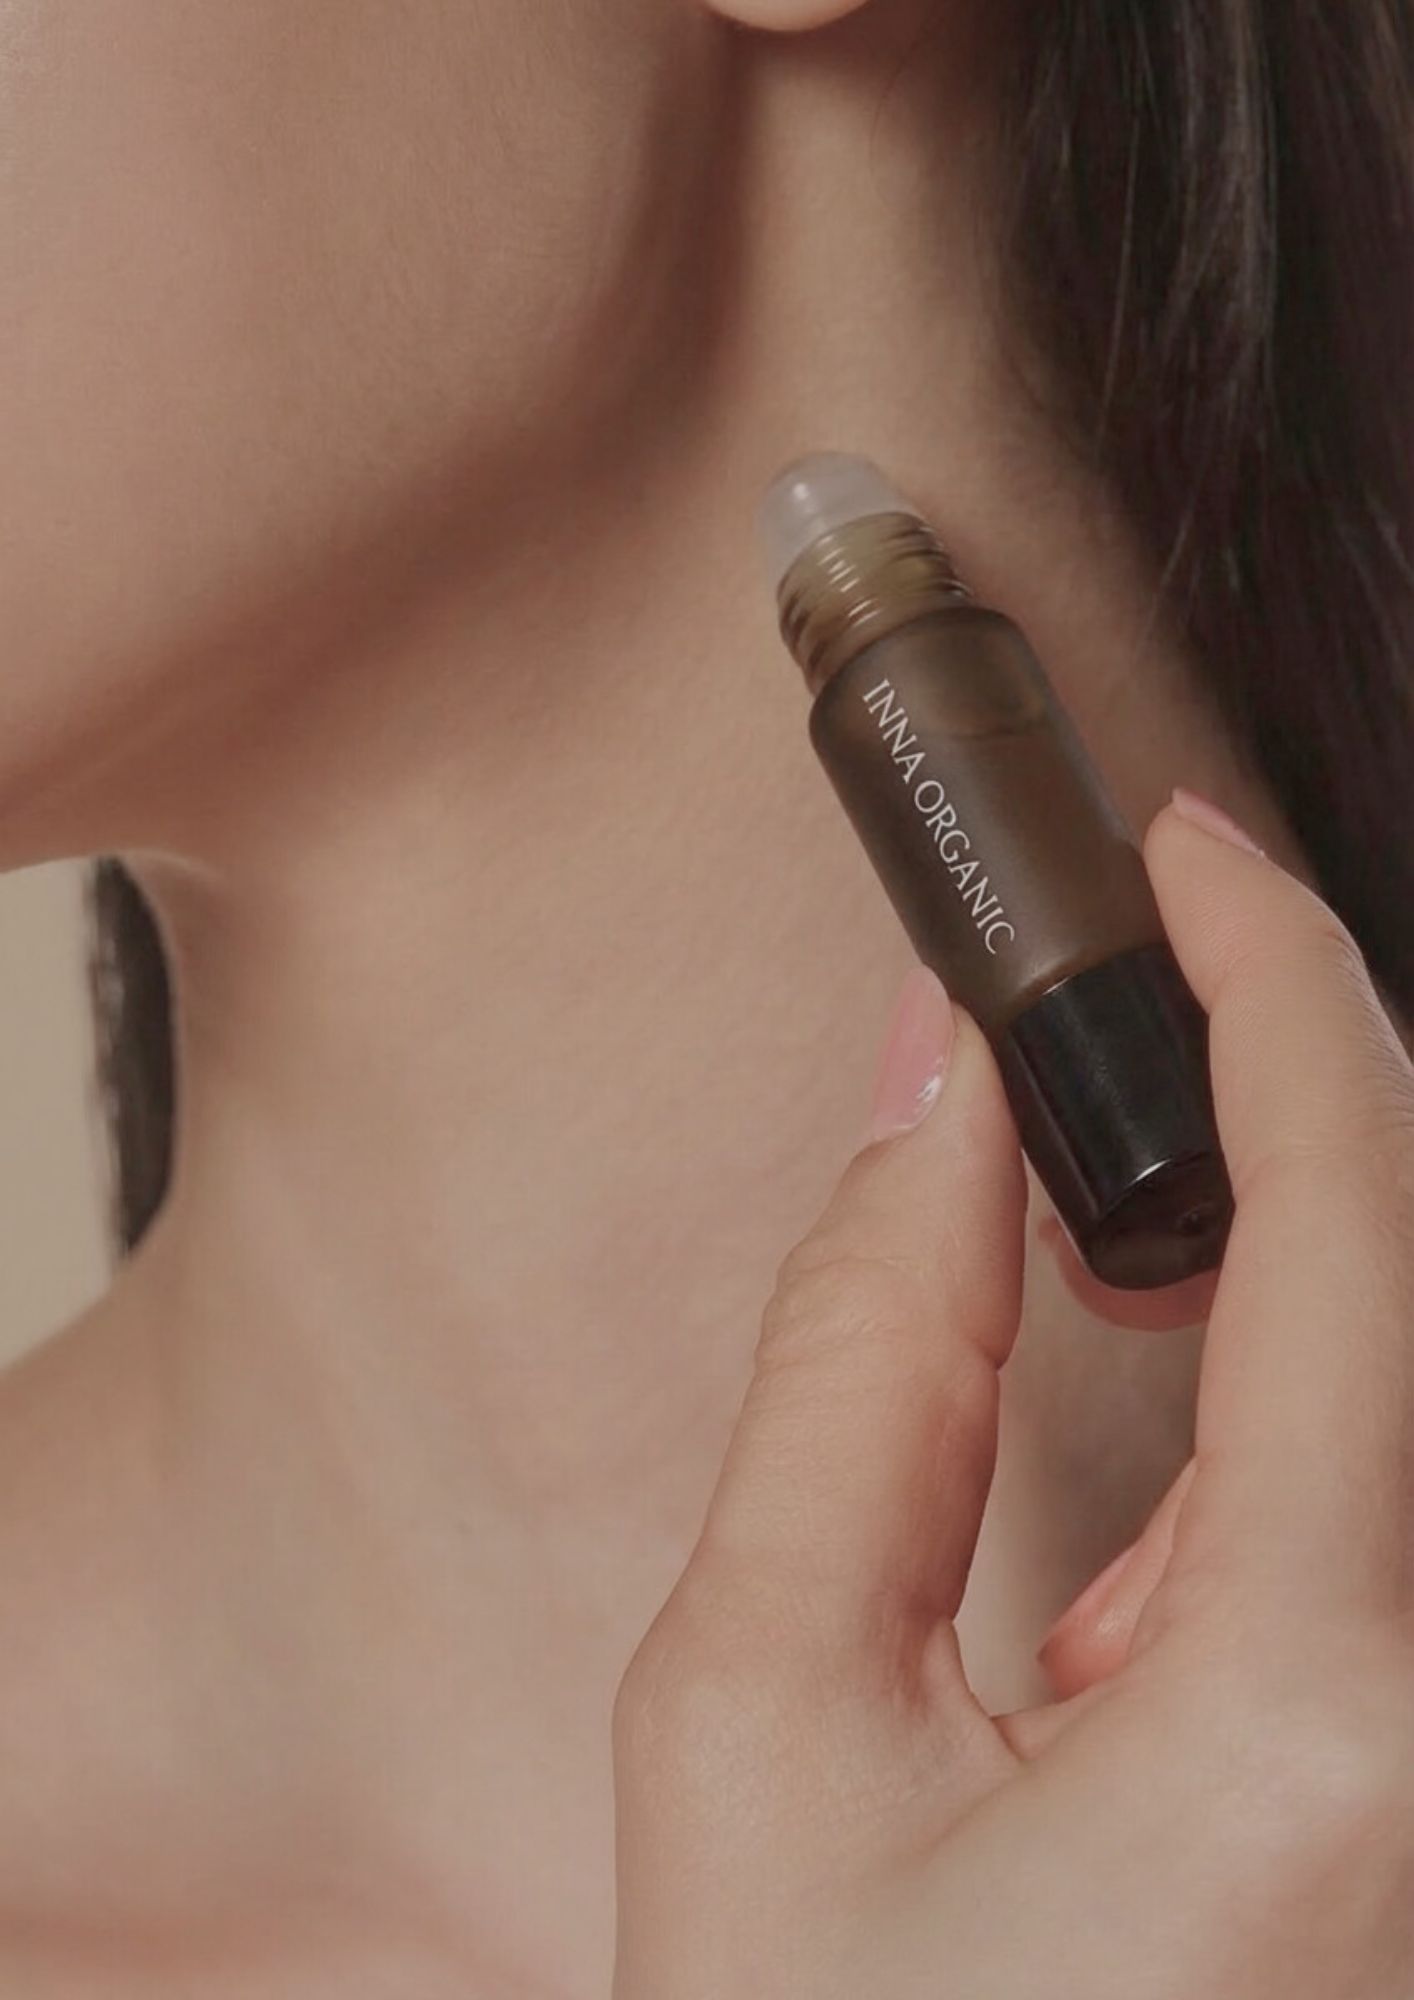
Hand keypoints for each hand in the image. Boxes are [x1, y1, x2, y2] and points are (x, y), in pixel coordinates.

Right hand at [611, 798, 1413, 1998]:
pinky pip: (1369, 1520)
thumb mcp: (754, 1717)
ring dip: (1257, 1292)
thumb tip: (931, 1107)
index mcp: (1321, 1716)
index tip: (1182, 855)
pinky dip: (1265, 1435)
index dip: (1278, 986)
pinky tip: (1117, 1556)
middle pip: (1412, 1298)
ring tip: (1074, 1368)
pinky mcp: (1404, 1771)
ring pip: (1393, 1399)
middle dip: (1277, 1117)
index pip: (1361, 1230)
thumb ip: (857, 1372)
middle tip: (1122, 1033)